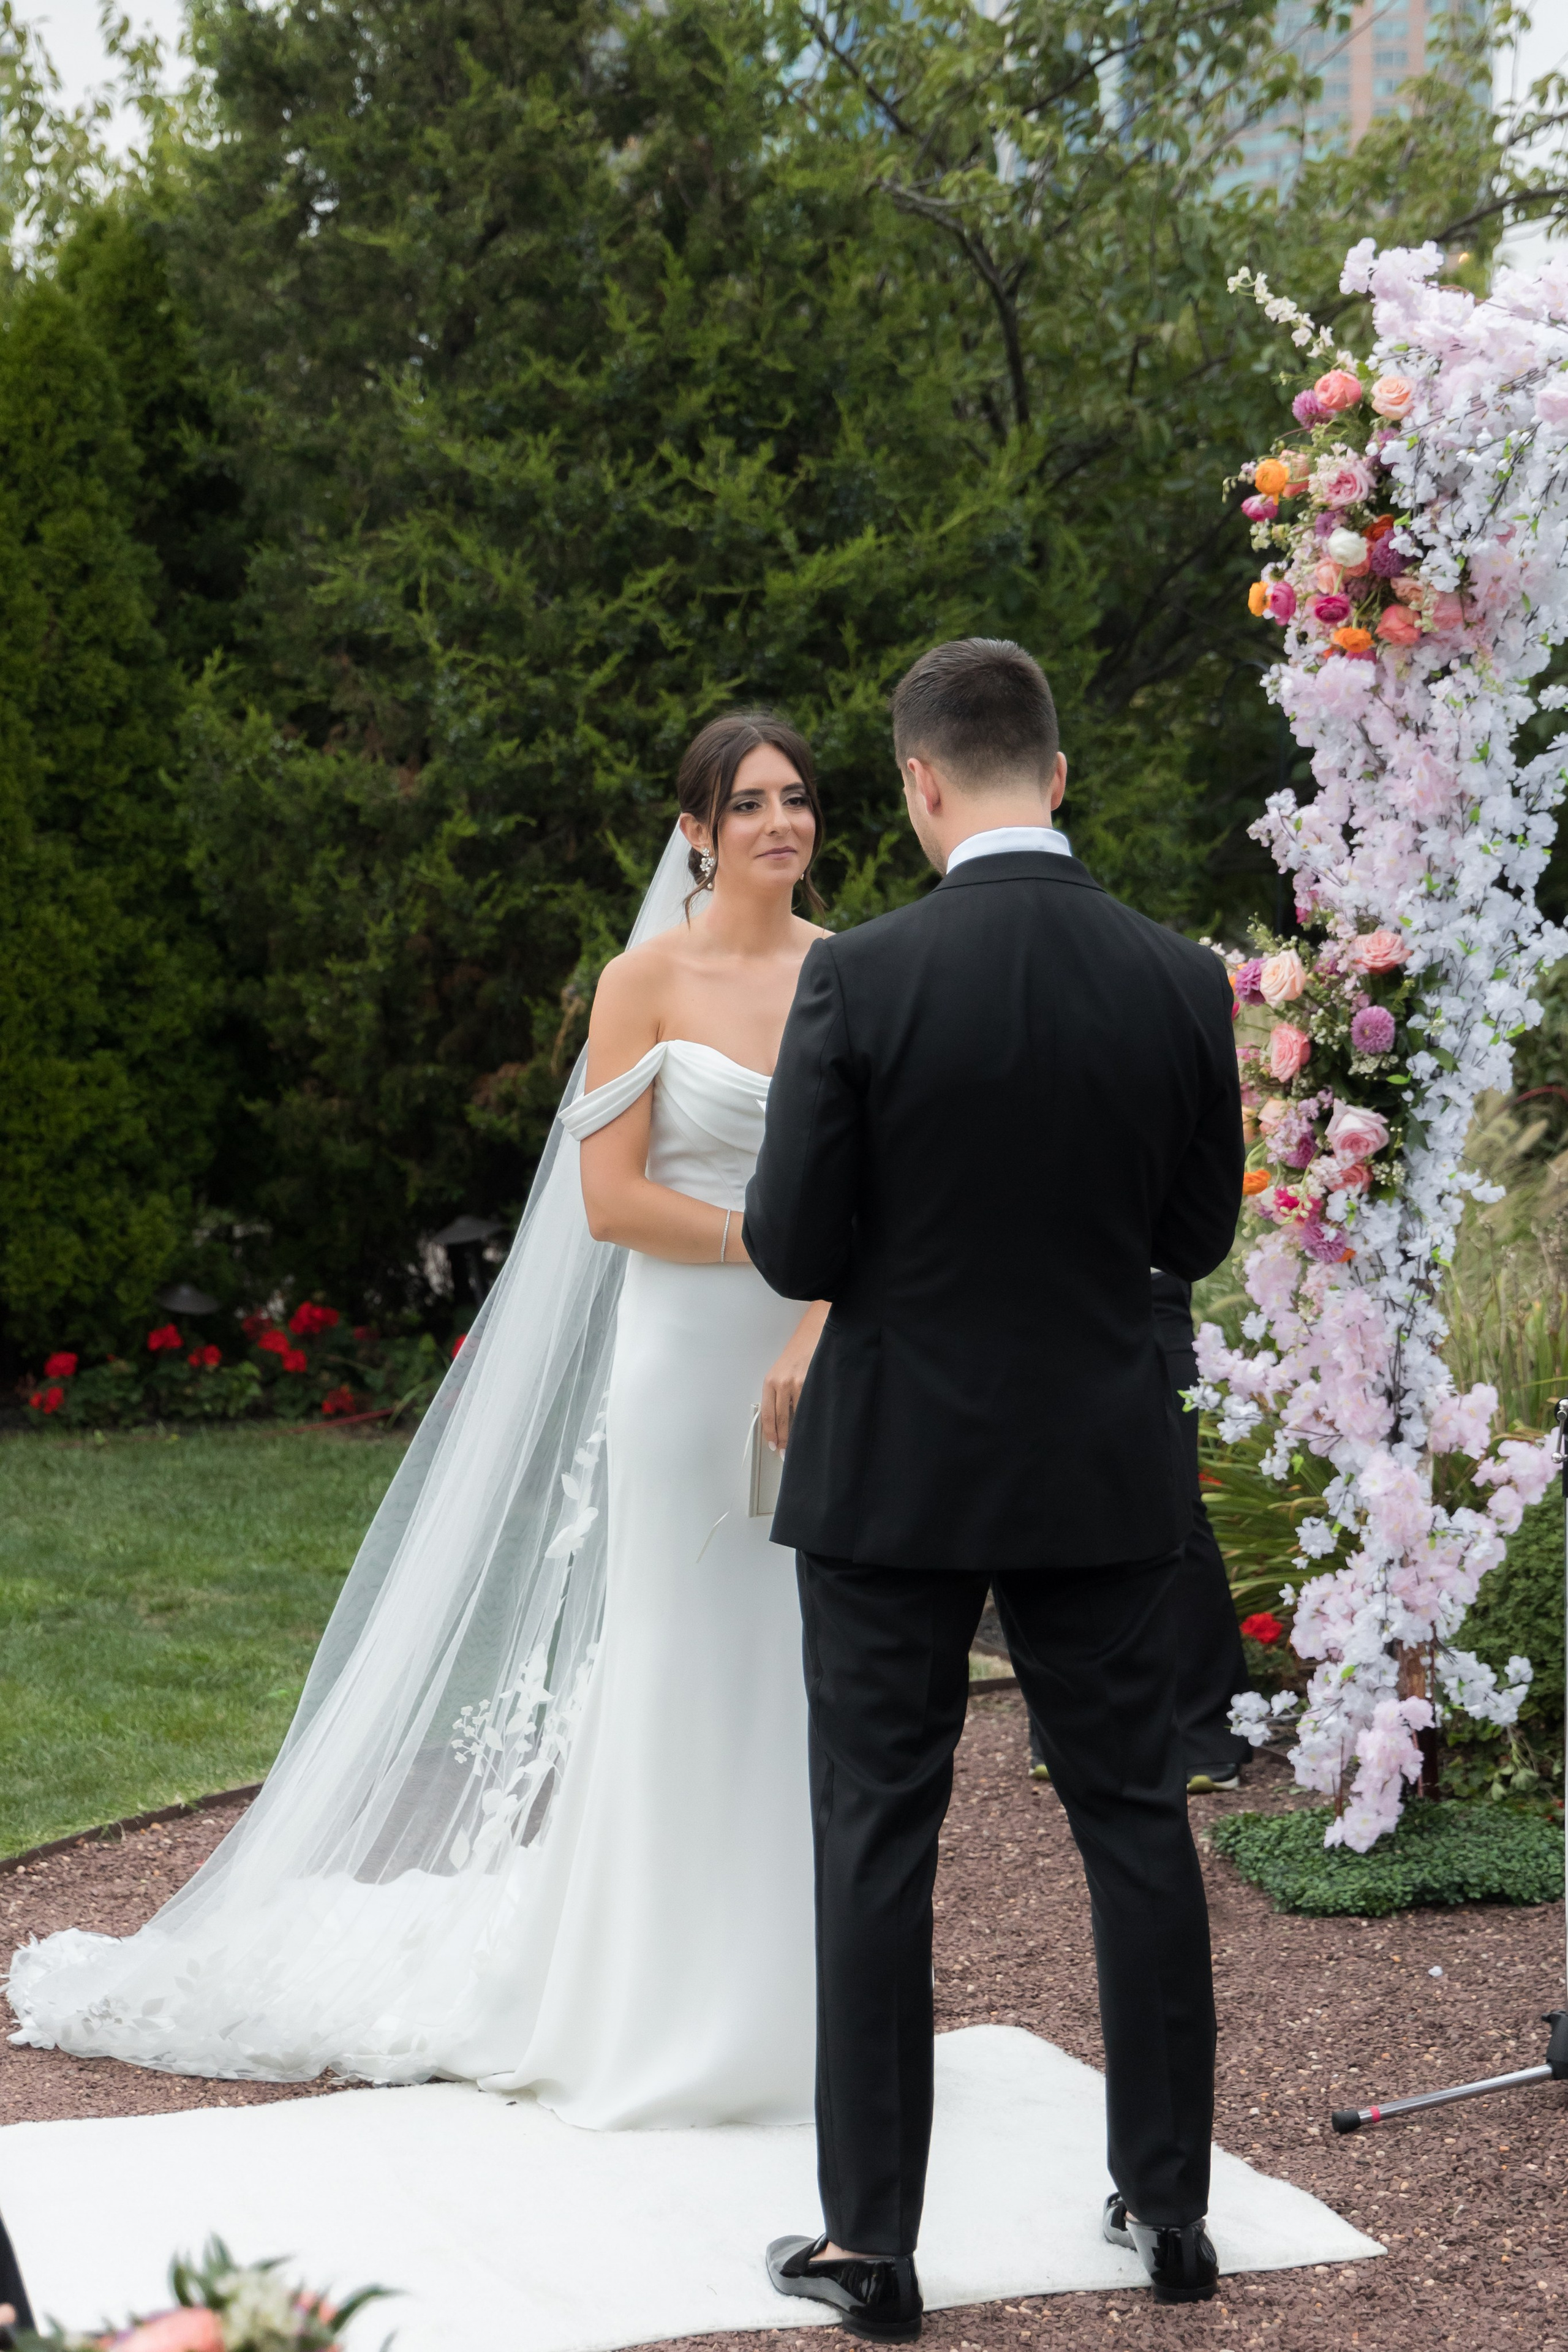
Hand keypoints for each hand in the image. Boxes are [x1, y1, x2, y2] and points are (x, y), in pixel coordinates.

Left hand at [760, 1301, 829, 1450]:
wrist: (816, 1329)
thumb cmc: (800, 1349)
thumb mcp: (782, 1370)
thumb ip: (779, 1392)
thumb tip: (781, 1419)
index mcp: (770, 1381)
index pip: (767, 1415)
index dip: (770, 1434)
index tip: (773, 1445)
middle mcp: (781, 1383)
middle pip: (780, 1420)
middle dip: (784, 1440)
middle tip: (786, 1452)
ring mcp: (798, 1383)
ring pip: (796, 1417)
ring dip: (798, 1434)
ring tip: (799, 1446)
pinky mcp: (813, 1382)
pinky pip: (811, 1407)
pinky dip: (812, 1421)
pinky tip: (814, 1429)